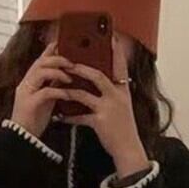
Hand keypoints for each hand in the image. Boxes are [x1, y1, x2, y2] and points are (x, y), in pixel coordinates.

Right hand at [10, 40, 73, 138]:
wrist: (23, 138)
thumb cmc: (34, 120)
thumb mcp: (46, 100)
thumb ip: (52, 87)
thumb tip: (66, 76)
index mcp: (29, 82)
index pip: (39, 60)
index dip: (50, 51)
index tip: (62, 45)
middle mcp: (26, 84)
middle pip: (40, 62)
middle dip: (58, 59)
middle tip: (72, 64)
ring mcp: (26, 93)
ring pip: (41, 72)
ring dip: (58, 72)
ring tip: (70, 78)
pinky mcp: (30, 104)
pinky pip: (46, 91)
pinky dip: (59, 91)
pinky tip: (68, 94)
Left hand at [58, 37, 149, 177]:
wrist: (129, 150)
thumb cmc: (123, 129)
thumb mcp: (123, 107)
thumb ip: (114, 93)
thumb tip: (103, 82)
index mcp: (123, 91)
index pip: (120, 66)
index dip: (116, 52)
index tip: (111, 37)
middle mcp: (117, 97)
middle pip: (99, 75)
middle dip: (82, 68)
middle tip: (69, 62)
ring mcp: (109, 109)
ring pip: (86, 94)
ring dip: (71, 90)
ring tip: (60, 86)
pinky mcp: (100, 122)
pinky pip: (80, 117)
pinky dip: (69, 117)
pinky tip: (60, 116)